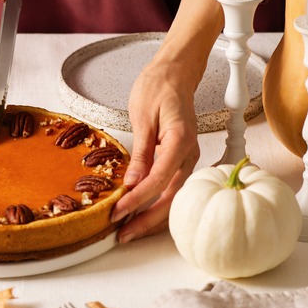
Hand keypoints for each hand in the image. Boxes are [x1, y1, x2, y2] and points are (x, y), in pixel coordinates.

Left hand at [111, 57, 201, 243]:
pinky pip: (172, 187)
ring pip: (174, 196)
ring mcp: (188, 158)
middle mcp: (189, 153)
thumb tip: (133, 183)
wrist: (174, 73)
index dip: (138, 200)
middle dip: (147, 220)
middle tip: (123, 234)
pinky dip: (157, 203)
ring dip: (153, 216)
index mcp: (180, 140)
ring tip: (130, 230)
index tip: (118, 212)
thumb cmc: (157, 88)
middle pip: (171, 197)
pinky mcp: (181, 159)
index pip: (159, 180)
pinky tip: (141, 212)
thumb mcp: (142, 118)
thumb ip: (141, 153)